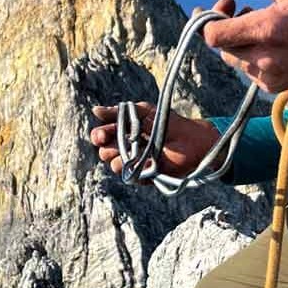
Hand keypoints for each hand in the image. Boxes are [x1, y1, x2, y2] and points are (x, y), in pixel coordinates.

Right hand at [89, 102, 221, 177]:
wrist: (193, 140)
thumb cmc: (169, 123)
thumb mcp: (145, 112)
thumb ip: (120, 112)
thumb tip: (95, 110)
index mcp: (123, 132)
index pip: (102, 135)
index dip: (99, 136)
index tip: (103, 135)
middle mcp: (126, 148)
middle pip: (104, 152)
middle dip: (108, 148)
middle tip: (119, 144)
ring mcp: (135, 163)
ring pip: (114, 166)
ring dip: (121, 159)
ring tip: (136, 152)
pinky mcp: (144, 176)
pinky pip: (131, 177)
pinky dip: (137, 169)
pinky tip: (148, 162)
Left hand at [201, 0, 287, 91]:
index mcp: (266, 29)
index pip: (213, 35)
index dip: (212, 19)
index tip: (228, 4)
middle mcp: (264, 58)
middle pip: (222, 47)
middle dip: (229, 26)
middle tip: (248, 8)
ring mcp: (269, 76)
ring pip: (235, 60)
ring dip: (242, 42)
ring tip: (266, 25)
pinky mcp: (275, 87)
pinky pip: (250, 71)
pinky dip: (254, 57)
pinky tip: (275, 43)